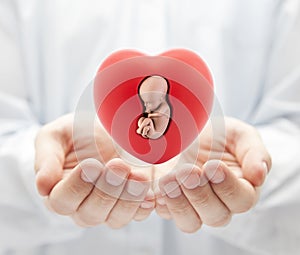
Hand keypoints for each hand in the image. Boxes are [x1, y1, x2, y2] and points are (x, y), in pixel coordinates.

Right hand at [34, 114, 154, 227]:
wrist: (102, 131)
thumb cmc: (76, 134)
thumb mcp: (54, 137)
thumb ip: (47, 158)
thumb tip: (42, 185)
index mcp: (59, 192)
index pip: (63, 201)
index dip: (77, 186)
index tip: (91, 164)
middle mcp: (82, 206)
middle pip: (91, 212)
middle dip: (107, 190)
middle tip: (118, 165)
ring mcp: (107, 208)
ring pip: (115, 218)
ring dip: (128, 199)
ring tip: (138, 177)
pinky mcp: (128, 204)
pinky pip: (137, 214)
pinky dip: (144, 205)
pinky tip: (150, 192)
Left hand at [154, 117, 271, 232]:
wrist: (189, 131)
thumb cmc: (218, 135)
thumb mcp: (239, 134)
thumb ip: (254, 152)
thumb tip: (260, 175)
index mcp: (240, 189)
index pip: (241, 200)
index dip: (228, 187)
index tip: (213, 166)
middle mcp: (218, 203)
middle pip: (215, 215)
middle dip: (200, 194)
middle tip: (188, 171)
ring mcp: (192, 206)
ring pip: (190, 222)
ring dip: (179, 203)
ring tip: (168, 179)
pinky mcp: (170, 202)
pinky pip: (165, 213)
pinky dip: (159, 203)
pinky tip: (155, 186)